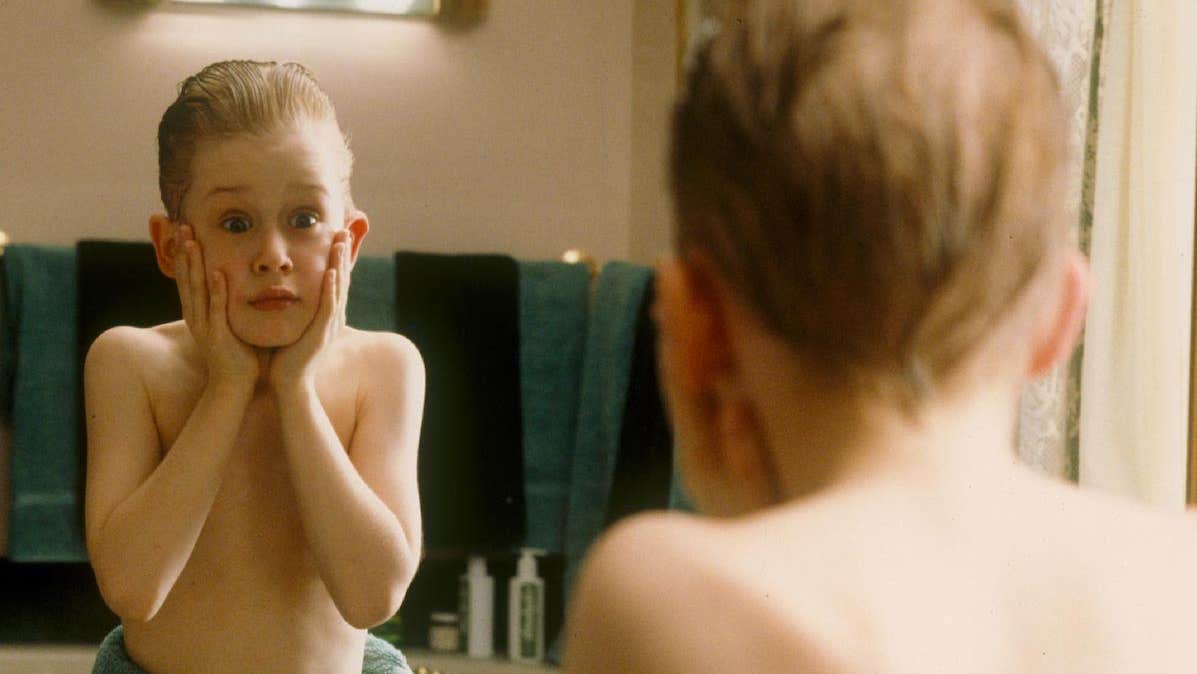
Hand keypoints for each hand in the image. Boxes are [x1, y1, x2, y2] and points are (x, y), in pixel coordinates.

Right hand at [174, 225, 258, 385]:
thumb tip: (242, 287)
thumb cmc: (238, 356)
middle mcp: (197, 317)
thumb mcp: (231, 324)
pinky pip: (217, 310)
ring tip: (192, 241)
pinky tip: (217, 273)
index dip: (185, 256)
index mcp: (199, 313)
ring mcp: (205, 327)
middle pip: (187, 278)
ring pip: (197, 290)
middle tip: (181, 225)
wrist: (235, 387)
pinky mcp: (218, 337)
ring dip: (195, 265)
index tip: (185, 232)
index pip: (188, 279)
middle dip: (184, 252)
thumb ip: (231, 306)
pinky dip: (216, 292)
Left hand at [267, 230, 352, 390]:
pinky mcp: (321, 334)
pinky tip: (332, 273)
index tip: (337, 236)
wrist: (289, 384)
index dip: (338, 258)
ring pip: (339, 288)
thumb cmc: (288, 357)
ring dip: (341, 264)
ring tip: (341, 243)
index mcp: (327, 314)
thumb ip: (296, 309)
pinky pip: (329, 307)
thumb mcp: (295, 325)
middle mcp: (333, 317)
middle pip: (342, 279)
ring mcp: (329, 325)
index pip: (335, 280)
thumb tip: (287, 292)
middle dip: (343, 254)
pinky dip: (332, 290)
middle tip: (345, 230)